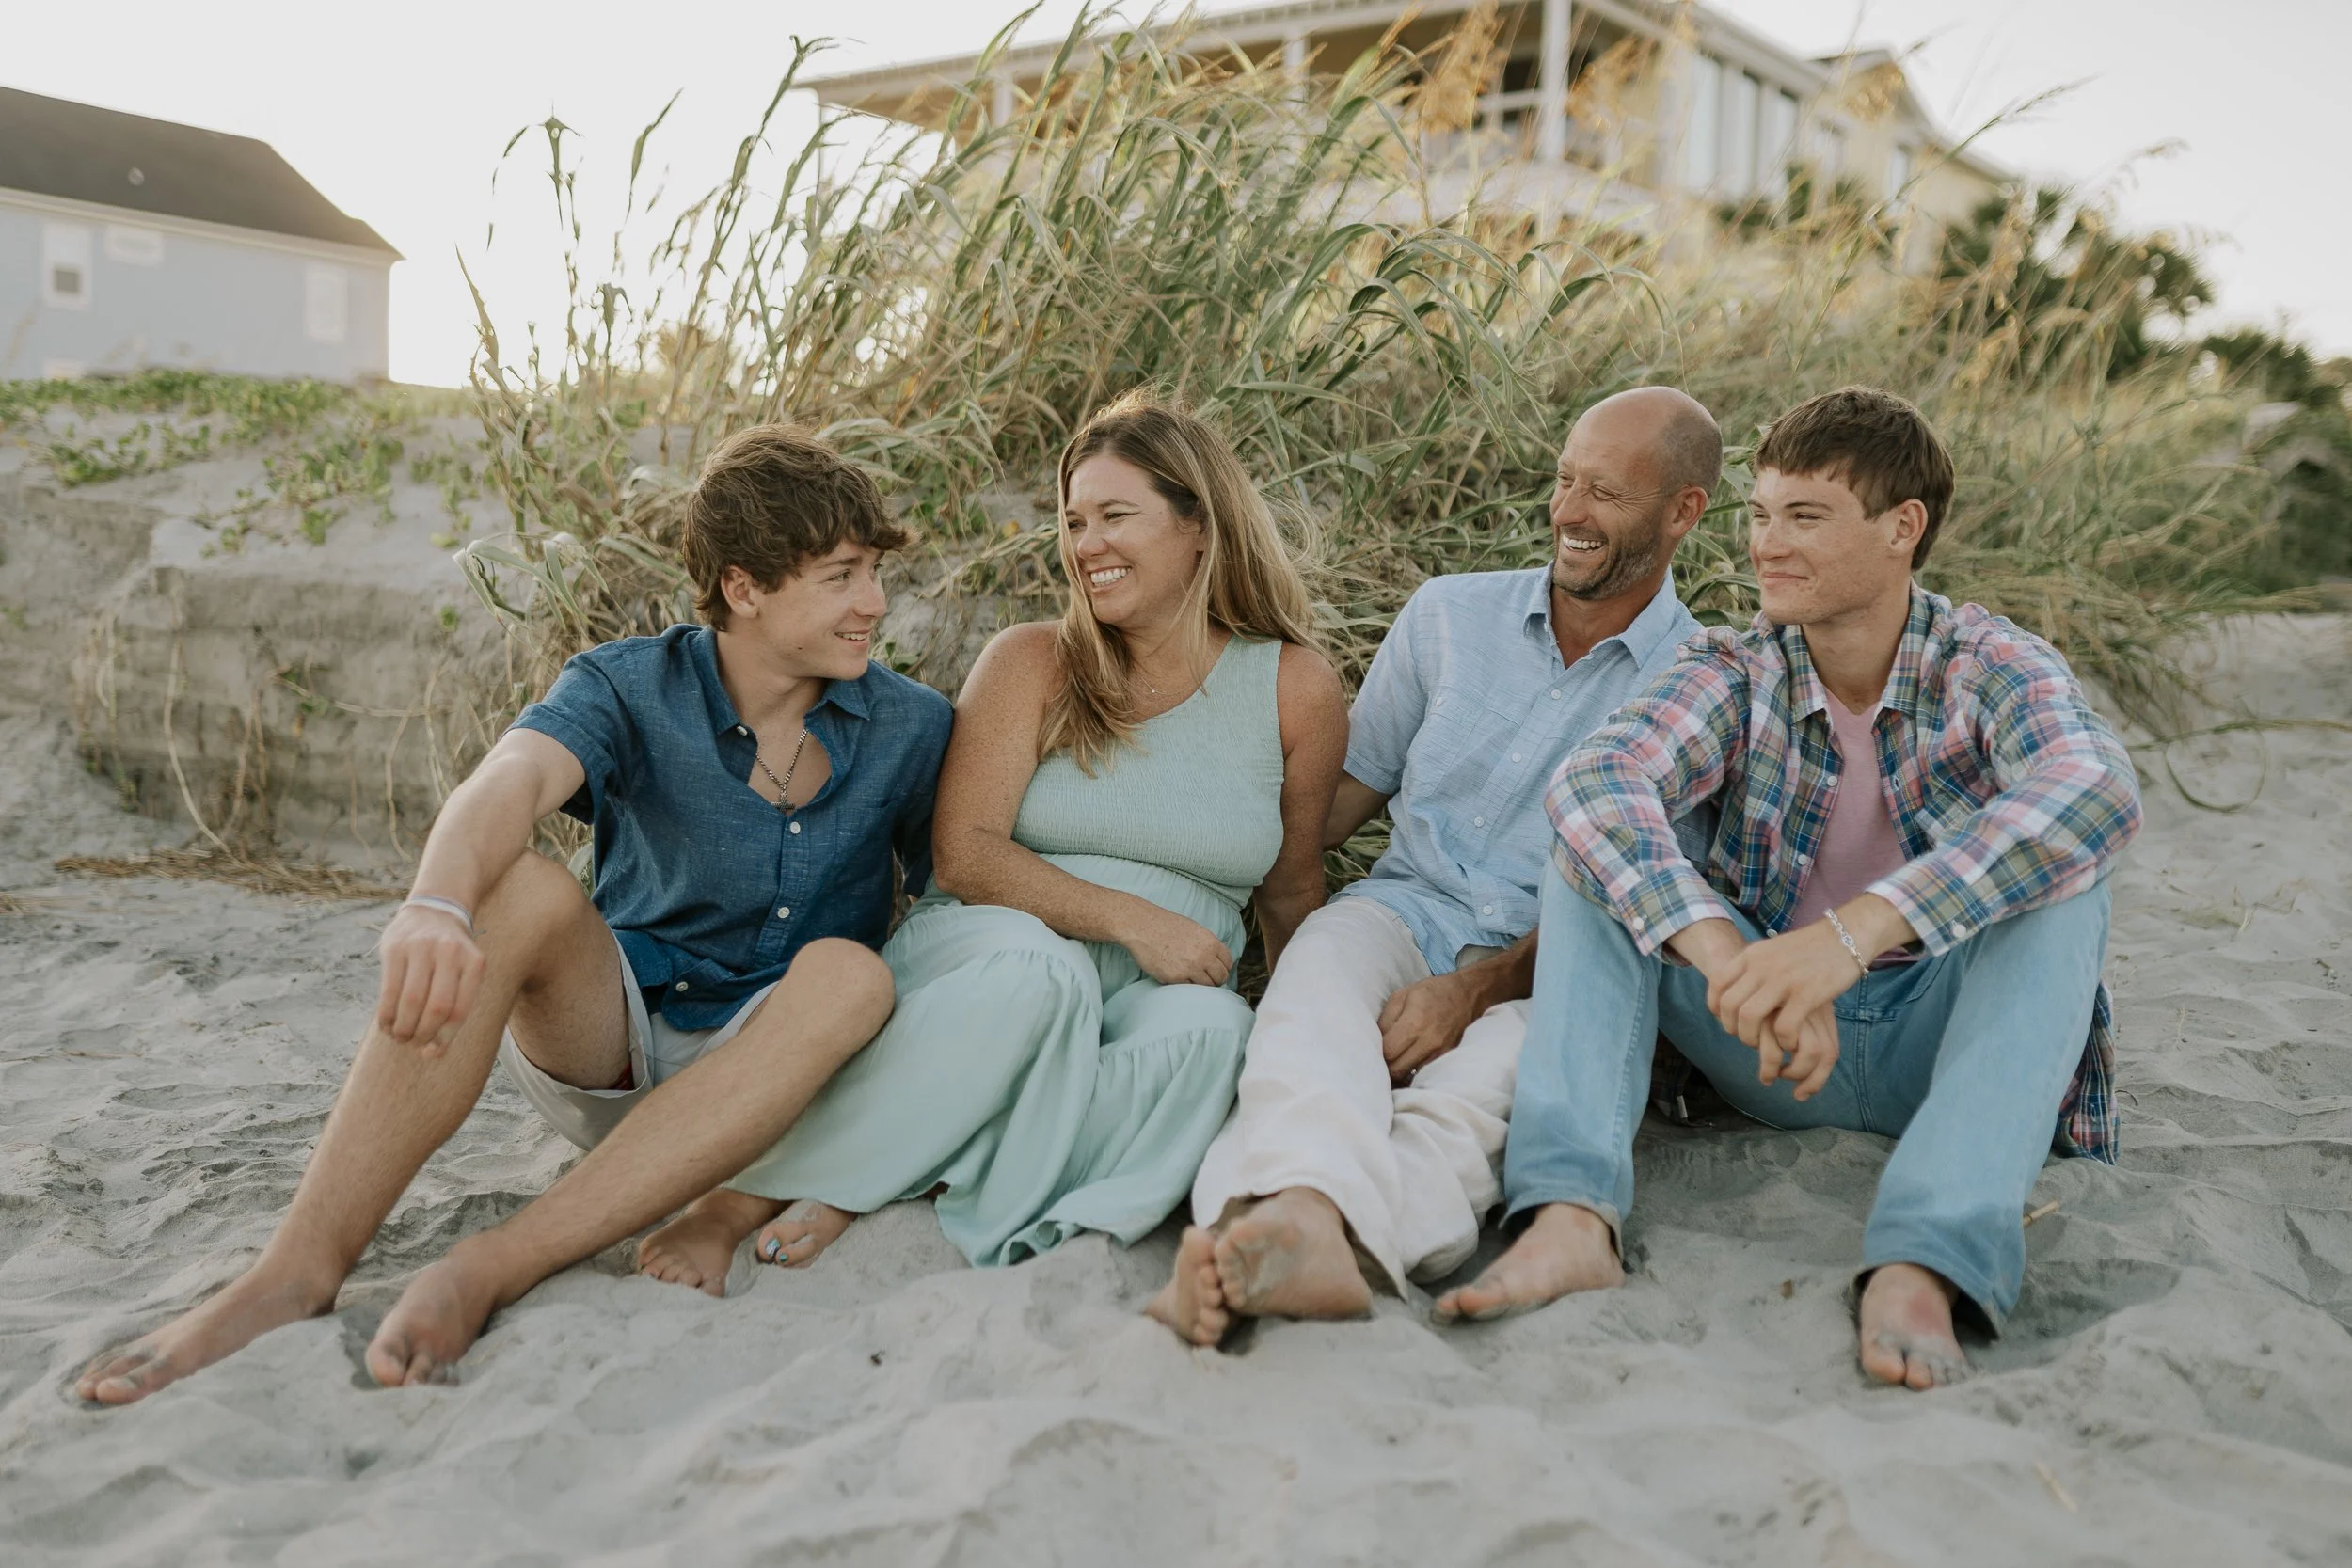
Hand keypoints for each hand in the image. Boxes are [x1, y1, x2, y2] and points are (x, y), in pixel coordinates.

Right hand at [375, 903, 486, 1054]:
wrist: (434, 910)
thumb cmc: (450, 957)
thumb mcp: (464, 973)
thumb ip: (454, 1009)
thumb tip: (433, 1054)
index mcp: (475, 963)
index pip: (460, 1010)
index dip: (444, 1038)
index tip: (432, 1052)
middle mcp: (451, 953)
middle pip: (437, 1007)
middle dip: (423, 1034)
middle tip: (413, 1044)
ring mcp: (422, 947)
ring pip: (411, 1000)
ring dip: (403, 1028)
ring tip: (400, 1037)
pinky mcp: (395, 947)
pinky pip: (389, 989)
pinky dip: (387, 1014)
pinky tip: (387, 1025)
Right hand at [1122, 902, 1232, 987]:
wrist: (1142, 926)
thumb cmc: (1166, 925)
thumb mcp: (1194, 929)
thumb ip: (1207, 945)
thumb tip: (1216, 960)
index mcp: (1210, 942)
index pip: (1227, 963)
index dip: (1222, 967)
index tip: (1215, 970)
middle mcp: (1203, 956)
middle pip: (1220, 978)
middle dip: (1215, 979)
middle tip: (1205, 978)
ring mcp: (1190, 969)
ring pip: (1206, 986)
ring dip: (1200, 984)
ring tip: (1190, 977)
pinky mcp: (1175, 978)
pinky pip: (1187, 988)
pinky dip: (1184, 984)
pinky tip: (1177, 975)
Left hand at [1377, 971, 1479, 1082]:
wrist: (1466, 995)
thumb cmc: (1431, 992)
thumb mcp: (1401, 996)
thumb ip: (1385, 1021)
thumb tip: (1373, 1043)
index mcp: (1415, 1023)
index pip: (1388, 1052)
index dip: (1375, 1054)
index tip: (1370, 1049)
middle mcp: (1429, 1042)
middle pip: (1397, 1070)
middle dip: (1383, 1067)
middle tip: (1377, 1058)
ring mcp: (1440, 1053)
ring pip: (1409, 1076)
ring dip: (1397, 1072)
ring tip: (1391, 1061)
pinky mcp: (1446, 1059)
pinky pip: (1422, 1074)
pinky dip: (1411, 1071)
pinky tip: (1405, 1062)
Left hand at [1703, 922, 1858, 1100]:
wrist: (1847, 935)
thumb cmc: (1811, 947)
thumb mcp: (1773, 949)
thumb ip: (1754, 966)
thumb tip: (1735, 986)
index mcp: (1752, 954)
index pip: (1717, 983)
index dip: (1716, 1007)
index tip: (1728, 1020)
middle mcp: (1762, 966)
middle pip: (1729, 1005)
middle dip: (1733, 1029)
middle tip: (1748, 1038)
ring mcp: (1784, 979)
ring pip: (1749, 1018)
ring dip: (1753, 1039)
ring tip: (1767, 1045)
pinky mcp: (1807, 994)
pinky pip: (1783, 1027)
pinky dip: (1783, 1042)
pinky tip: (1791, 1042)